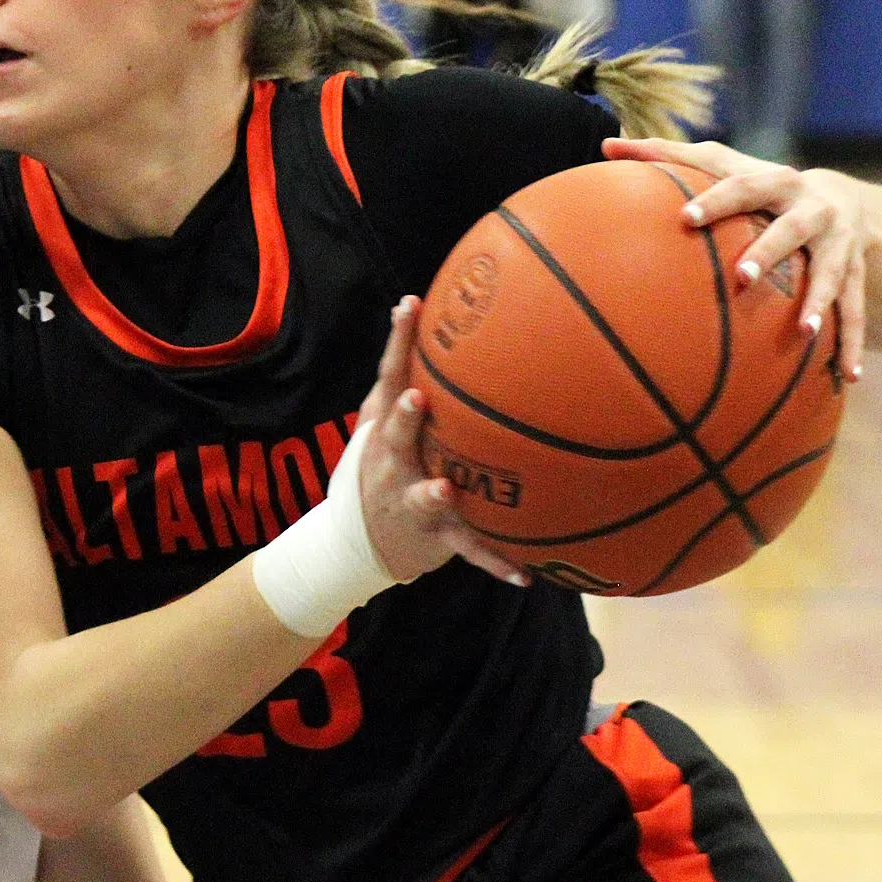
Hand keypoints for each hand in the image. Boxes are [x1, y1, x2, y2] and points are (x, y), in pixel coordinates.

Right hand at [356, 298, 528, 585]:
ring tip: (445, 489)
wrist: (355, 543)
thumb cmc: (380, 463)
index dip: (397, 341)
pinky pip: (471, 549)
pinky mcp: (436, 536)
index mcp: (385, 427)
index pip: (389, 375)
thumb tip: (415, 305)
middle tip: (415, 399)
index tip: (409, 306)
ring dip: (435, 493)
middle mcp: (393, 461)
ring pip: (425, 496)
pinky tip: (526, 575)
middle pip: (396, 434)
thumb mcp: (378, 421)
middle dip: (403, 418)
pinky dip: (496, 562)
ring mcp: (411, 500)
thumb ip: (400, 374)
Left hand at [601, 137, 871, 381]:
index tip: (685, 217)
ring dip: (819, 302)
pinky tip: (849, 377)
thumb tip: (606, 145)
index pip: (744, 187)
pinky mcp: (857, 275)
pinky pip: (856, 312)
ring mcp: (840, 244)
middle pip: (793, 229)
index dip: (716, 200)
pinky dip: (852, 344)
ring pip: (833, 273)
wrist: (846, 201)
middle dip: (770, 250)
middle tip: (742, 277)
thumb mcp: (725, 165)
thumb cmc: (761, 187)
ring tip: (804, 333)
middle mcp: (814, 210)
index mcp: (776, 182)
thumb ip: (668, 156)